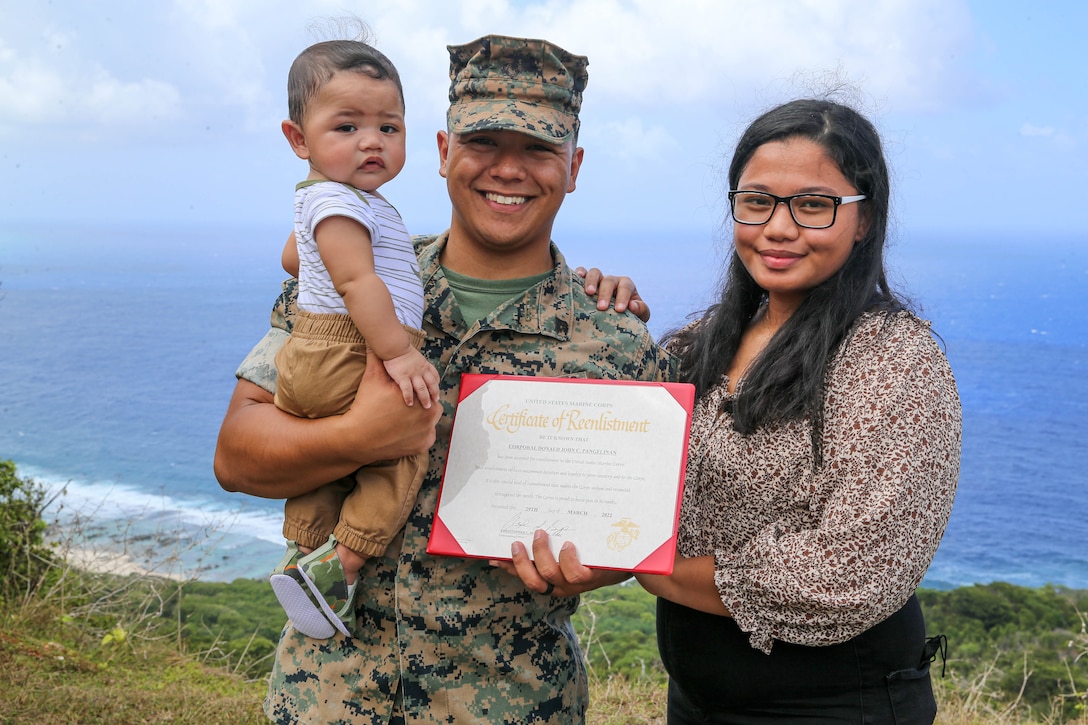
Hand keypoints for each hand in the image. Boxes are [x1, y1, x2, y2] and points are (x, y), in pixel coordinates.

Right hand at [346, 352, 440, 457]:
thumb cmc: (366, 405)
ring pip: (430, 424)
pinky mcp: (421, 447)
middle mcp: (429, 415)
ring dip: (424, 421)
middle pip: (432, 407)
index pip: (428, 389)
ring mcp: (427, 433)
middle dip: (423, 406)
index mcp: (421, 395)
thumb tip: (371, 340)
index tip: (410, 393)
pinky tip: (409, 432)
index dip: (419, 391)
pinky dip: (420, 436)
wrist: (358, 437)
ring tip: (410, 419)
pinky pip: (426, 439)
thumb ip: (376, 357)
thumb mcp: (372, 377)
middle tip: (410, 408)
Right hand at [381, 347, 440, 408]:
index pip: (434, 374)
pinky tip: (410, 403)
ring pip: (422, 388)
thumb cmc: (401, 348)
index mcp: (424, 364)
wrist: (395, 346)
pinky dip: (409, 397)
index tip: (437, 387)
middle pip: (431, 384)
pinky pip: (408, 389)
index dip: (437, 382)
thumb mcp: (414, 355)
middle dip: (434, 393)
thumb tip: (413, 364)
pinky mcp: (403, 377)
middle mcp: (420, 370)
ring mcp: (412, 374)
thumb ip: (415, 361)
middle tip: (436, 401)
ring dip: (425, 398)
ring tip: (426, 406)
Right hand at [491, 529, 629, 596]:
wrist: (626, 559)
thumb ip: (548, 541)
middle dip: (521, 562)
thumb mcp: (569, 547)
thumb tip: (526, 525)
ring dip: (542, 554)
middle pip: (534, 582)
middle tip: (517, 542)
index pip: (524, 577)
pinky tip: (568, 544)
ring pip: (550, 575)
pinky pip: (575, 573)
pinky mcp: (592, 577)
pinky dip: (568, 558)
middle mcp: (562, 585)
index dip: (509, 568)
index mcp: (552, 580)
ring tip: (541, 533)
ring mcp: (576, 583)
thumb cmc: (592, 550)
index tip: (494, 554)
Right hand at [575, 267, 650, 321]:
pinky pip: (581, 272)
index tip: (620, 309)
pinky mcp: (585, 282)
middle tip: (602, 307)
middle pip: (609, 280)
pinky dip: (579, 273)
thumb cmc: (630, 317)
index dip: (623, 297)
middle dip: (605, 293)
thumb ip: (641, 310)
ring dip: (591, 282)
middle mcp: (612, 280)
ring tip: (589, 293)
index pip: (625, 287)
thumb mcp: (641, 315)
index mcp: (626, 285)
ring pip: (595, 273)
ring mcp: (598, 280)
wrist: (616, 322)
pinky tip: (576, 278)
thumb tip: (632, 306)